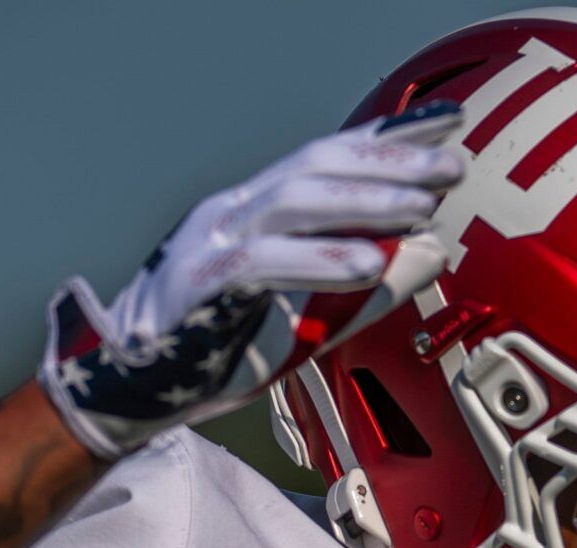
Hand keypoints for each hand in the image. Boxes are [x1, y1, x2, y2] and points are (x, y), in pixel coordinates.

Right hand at [38, 101, 465, 456]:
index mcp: (252, 212)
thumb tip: (432, 255)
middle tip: (451, 166)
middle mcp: (231, 212)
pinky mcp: (198, 285)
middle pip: (316, 166)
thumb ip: (362, 292)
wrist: (124, 392)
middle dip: (388, 162)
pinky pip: (264, 263)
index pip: (327, 159)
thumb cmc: (207, 354)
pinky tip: (368, 262)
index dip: (387, 139)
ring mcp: (209, 242)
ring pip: (293, 202)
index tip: (447, 126)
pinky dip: (320, 260)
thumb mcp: (301, 320)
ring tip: (422, 209)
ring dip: (363, 203)